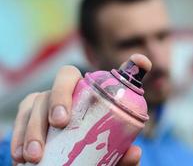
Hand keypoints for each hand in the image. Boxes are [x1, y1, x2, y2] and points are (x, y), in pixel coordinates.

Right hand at [11, 54, 150, 164]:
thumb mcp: (108, 146)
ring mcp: (42, 104)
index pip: (68, 75)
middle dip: (52, 104)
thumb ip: (120, 149)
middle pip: (50, 90)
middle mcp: (59, 95)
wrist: (77, 154)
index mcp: (78, 93)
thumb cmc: (94, 143)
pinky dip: (18, 137)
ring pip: (32, 105)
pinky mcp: (27, 118)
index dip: (64, 88)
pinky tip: (20, 156)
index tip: (64, 118)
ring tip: (33, 156)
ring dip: (30, 129)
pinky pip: (20, 120)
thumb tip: (135, 152)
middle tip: (56, 128)